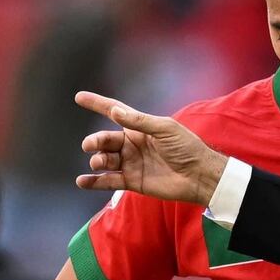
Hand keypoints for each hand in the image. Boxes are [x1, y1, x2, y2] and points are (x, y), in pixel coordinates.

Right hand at [75, 91, 226, 204]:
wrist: (199, 176)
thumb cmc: (187, 148)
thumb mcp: (165, 129)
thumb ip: (140, 121)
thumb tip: (115, 110)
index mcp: (140, 128)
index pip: (115, 112)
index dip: (98, 104)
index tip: (79, 97)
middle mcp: (132, 144)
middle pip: (106, 139)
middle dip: (95, 141)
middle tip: (90, 145)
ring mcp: (131, 163)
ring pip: (105, 160)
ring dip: (97, 160)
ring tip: (98, 162)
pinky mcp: (132, 181)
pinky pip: (109, 181)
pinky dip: (94, 182)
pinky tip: (82, 181)